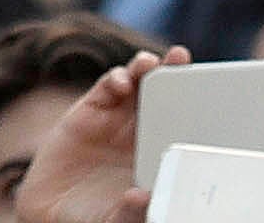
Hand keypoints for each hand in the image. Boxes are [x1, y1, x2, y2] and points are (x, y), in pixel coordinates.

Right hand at [17, 46, 183, 222]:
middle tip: (180, 56)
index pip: (183, 123)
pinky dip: (116, 78)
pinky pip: (107, 86)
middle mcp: (142, 131)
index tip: (210, 89)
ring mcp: (117, 118)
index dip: (195, 104)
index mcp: (159, 155)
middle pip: (164, 94)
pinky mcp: (90, 109)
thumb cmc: (95, 218)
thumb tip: (145, 198)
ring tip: (149, 64)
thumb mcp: (118, 219)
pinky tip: (120, 84)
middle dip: (174, 73)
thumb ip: (133, 212)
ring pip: (138, 83)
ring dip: (145, 67)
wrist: (52, 211)